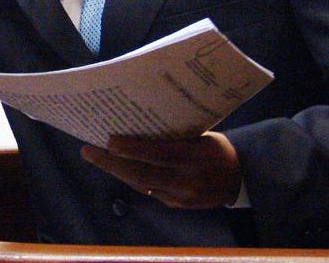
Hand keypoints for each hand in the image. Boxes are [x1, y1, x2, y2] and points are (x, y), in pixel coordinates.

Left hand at [81, 132, 241, 208]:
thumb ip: (176, 135)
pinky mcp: (177, 205)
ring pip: (141, 184)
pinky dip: (131, 178)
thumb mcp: (203, 136)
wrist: (240, 180)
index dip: (132, 149)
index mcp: (196, 158)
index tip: (109, 140)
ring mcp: (181, 197)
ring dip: (116, 170)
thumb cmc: (218, 149)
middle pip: (142, 174)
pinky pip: (148, 190)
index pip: (159, 154)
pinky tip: (116, 167)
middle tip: (88, 150)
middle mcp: (187, 180)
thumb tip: (140, 122)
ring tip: (95, 156)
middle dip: (112, 163)